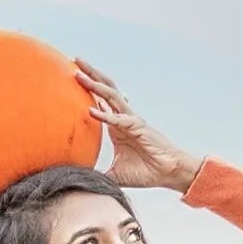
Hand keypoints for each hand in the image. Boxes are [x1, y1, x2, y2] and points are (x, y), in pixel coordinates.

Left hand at [77, 60, 199, 193]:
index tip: (73, 77)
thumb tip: (81, 182)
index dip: (88, 89)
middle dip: (91, 75)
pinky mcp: (138, 127)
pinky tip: (91, 111)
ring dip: (94, 85)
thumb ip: (99, 175)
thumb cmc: (146, 171)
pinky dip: (105, 115)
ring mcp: (131, 120)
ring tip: (79, 74)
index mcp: (117, 126)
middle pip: (105, 90)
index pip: (100, 101)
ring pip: (111, 96)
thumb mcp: (116, 174)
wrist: (169, 174)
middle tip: (75, 61)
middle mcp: (123, 118)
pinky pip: (118, 119)